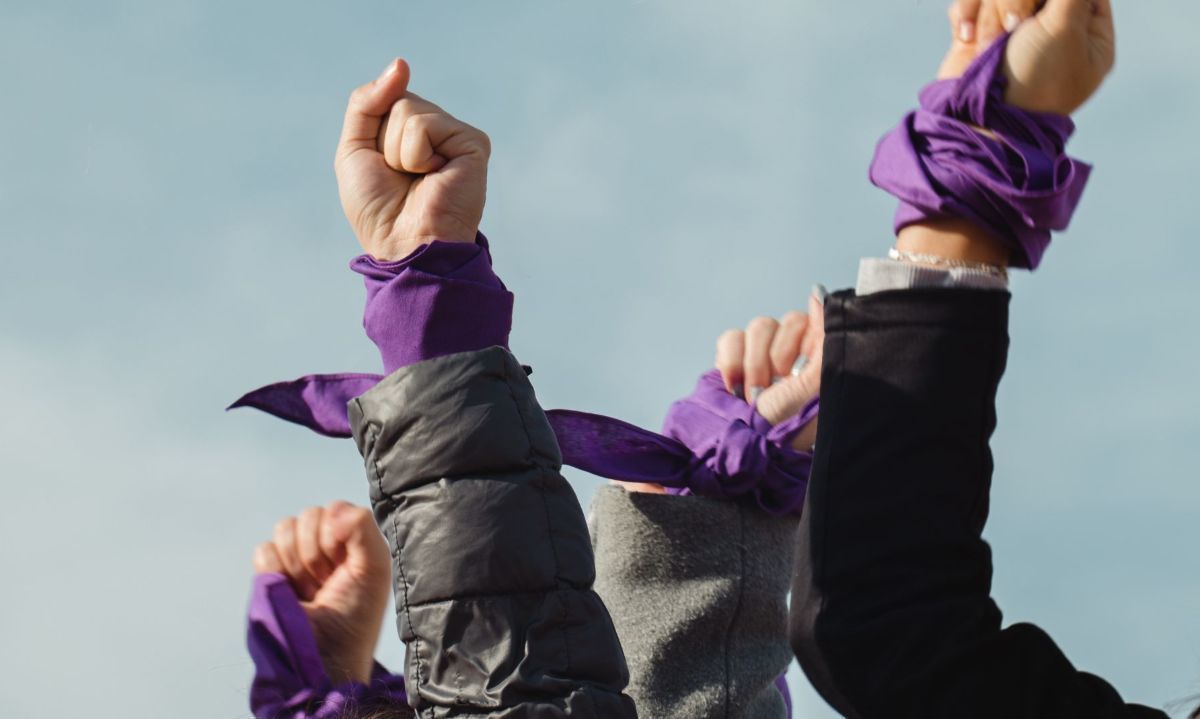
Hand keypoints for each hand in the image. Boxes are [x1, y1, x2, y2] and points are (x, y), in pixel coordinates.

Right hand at [253, 501, 391, 685]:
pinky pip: (264, 550)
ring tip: (310, 590)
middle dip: (317, 551)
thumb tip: (333, 509)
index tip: (345, 567)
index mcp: (350, 540)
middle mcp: (323, 546)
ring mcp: (295, 559)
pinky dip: (275, 571)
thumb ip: (362, 528)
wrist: (324, 656)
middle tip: (327, 582)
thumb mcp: (374, 569)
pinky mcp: (269, 575)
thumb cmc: (356, 615)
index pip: (334, 510)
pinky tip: (290, 593)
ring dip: (298, 563)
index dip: (336, 536)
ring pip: (284, 529)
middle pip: (308, 516)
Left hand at [335, 59, 490, 260]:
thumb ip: (367, 102)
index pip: (385, 98)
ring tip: (417, 178)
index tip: (384, 168)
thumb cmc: (380, 210)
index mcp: (412, 134)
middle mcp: (438, 132)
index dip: (372, 132)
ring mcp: (456, 136)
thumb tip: (401, 64)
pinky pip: (424, 125)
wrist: (404, 244)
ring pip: (408, 110)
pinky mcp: (472, 143)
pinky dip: (415, 154)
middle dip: (384, 141)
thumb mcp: (355, 149)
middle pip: (397, 100)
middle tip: (402, 177)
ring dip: (398, 151)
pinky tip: (433, 176)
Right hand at [716, 291, 825, 450]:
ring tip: (752, 394)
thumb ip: (823, 341)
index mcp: (820, 357)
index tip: (791, 371)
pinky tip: (734, 386)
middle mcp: (794, 351)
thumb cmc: (784, 428)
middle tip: (772, 388)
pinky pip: (731, 336)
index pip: (815, 318)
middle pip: (786, 320)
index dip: (798, 341)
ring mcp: (762, 353)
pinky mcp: (734, 357)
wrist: (740, 450)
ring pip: (758, 325)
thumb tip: (819, 295)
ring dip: (753, 364)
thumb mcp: (813, 389)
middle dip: (775, 358)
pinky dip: (730, 362)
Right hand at [938, 0, 1115, 114]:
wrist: (981, 119)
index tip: (1044, 7)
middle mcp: (1055, 29)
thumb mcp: (1065, 27)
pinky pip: (972, 1)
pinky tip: (967, 40)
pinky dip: (967, 16)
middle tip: (1015, 27)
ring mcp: (1016, 32)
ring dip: (990, 15)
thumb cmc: (1031, 82)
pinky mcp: (981, 34)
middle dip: (1017, 1)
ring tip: (986, 46)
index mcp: (1089, 33)